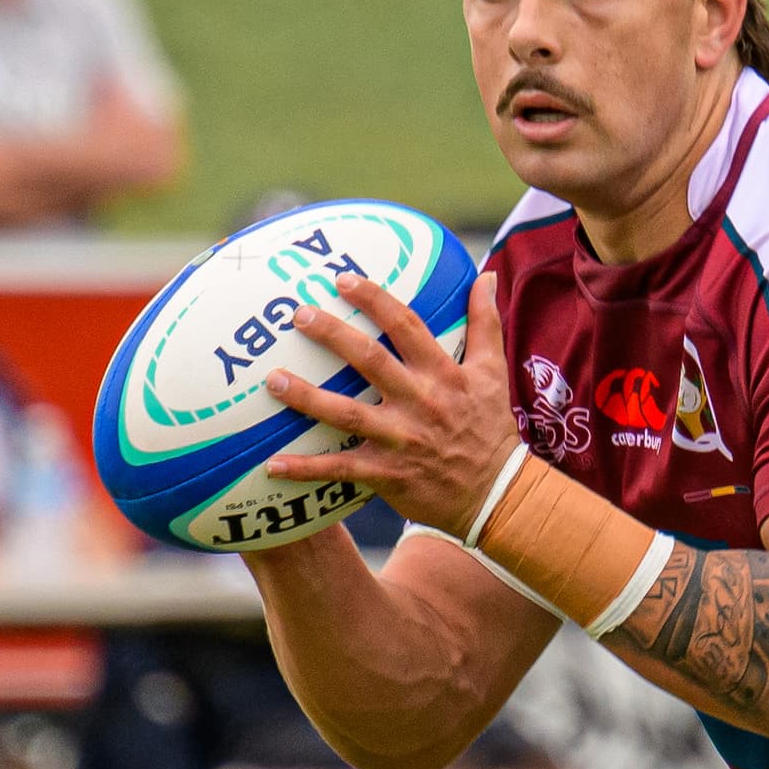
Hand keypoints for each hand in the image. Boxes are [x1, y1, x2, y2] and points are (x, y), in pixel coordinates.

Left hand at [260, 267, 520, 537]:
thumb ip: (485, 322)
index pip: (406, 326)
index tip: (343, 280)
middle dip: (333, 335)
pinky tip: (272, 464)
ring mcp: (400, 440)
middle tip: (299, 315)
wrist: (496, 494)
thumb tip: (486, 275)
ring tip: (272, 381)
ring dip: (307, 398)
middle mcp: (419, 402)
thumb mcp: (493, 372)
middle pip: (370, 361)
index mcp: (442, 373)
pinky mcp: (386, 474)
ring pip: (347, 414)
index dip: (374, 300)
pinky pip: (340, 470)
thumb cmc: (489, 428)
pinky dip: (306, 469)